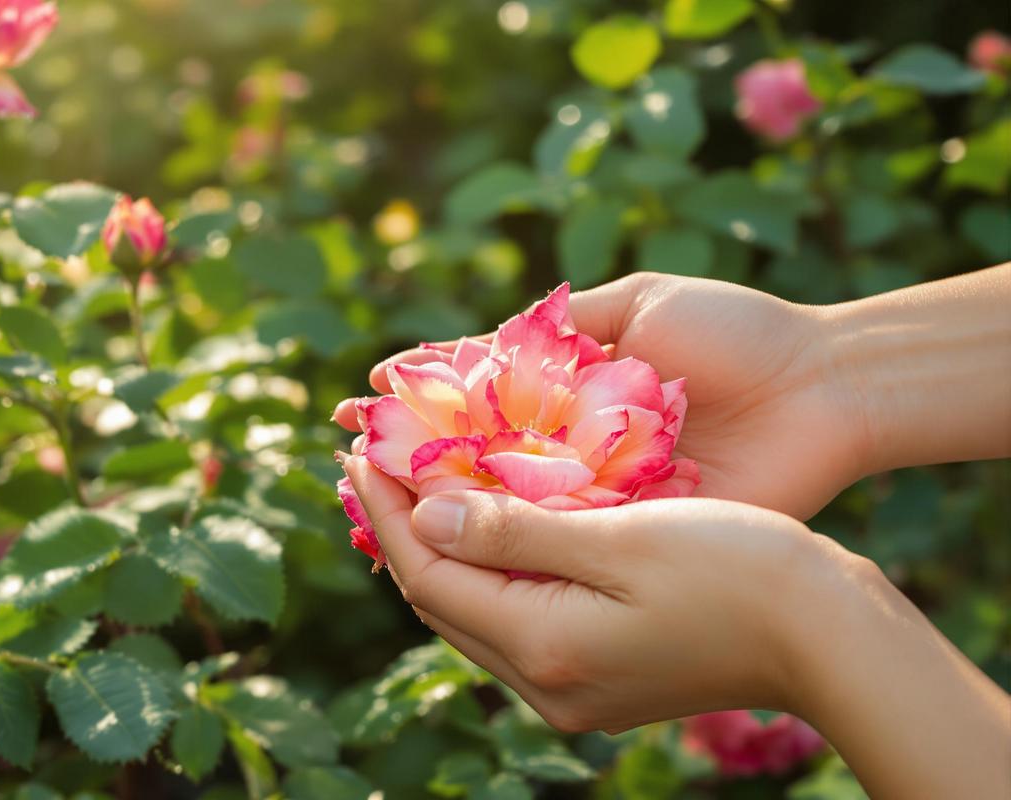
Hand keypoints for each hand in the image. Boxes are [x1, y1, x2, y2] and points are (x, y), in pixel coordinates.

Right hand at [338, 272, 866, 519]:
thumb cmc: (734, 333)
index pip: (474, 399)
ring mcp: (597, 495)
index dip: (416, 400)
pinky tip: (448, 544)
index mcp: (569, 388)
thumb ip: (559, 327)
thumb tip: (466, 348)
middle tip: (347, 460)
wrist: (822, 388)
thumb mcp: (637, 303)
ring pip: (504, 509)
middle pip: (477, 460)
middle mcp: (572, 447)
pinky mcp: (629, 534)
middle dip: (410, 460)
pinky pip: (556, 544)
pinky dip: (504, 545)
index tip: (360, 399)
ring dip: (440, 508)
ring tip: (375, 503)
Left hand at [342, 454, 834, 731]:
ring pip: (474, 612)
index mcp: (544, 650)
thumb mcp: (619, 539)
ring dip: (440, 550)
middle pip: (442, 602)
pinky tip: (484, 526)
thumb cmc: (736, 569)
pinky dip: (486, 569)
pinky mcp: (598, 678)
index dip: (387, 514)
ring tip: (416, 485)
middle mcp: (546, 686)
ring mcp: (573, 690)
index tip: (360, 452)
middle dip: (401, 530)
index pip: (429, 578)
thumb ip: (513, 534)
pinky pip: (513, 618)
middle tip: (375, 461)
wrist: (828, 633)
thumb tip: (422, 519)